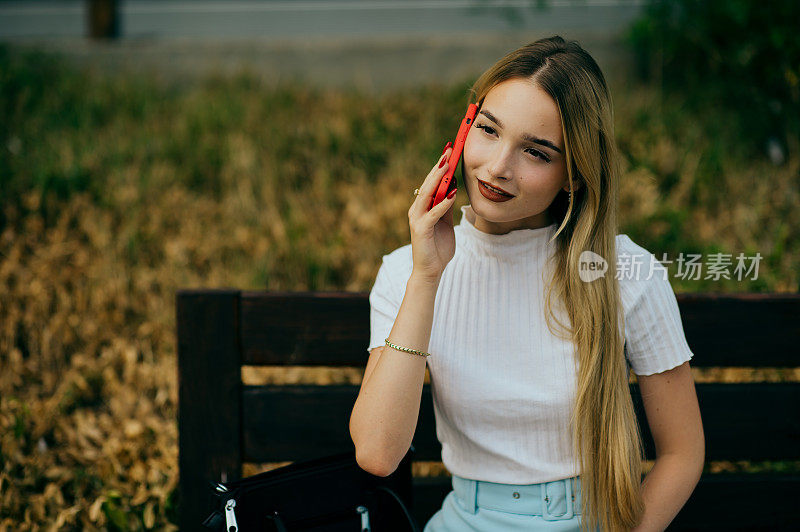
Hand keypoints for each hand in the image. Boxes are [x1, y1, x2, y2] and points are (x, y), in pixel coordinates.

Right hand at [407, 145, 457, 282]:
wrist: (431, 270)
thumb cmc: (438, 247)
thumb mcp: (445, 222)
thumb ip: (446, 205)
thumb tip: (452, 187)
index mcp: (423, 207)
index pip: (432, 182)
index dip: (440, 166)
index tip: (450, 150)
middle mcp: (417, 210)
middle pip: (428, 183)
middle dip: (439, 166)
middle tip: (449, 150)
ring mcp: (417, 219)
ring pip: (427, 194)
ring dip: (438, 179)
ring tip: (447, 165)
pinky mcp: (421, 230)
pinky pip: (433, 213)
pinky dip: (442, 203)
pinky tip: (451, 193)